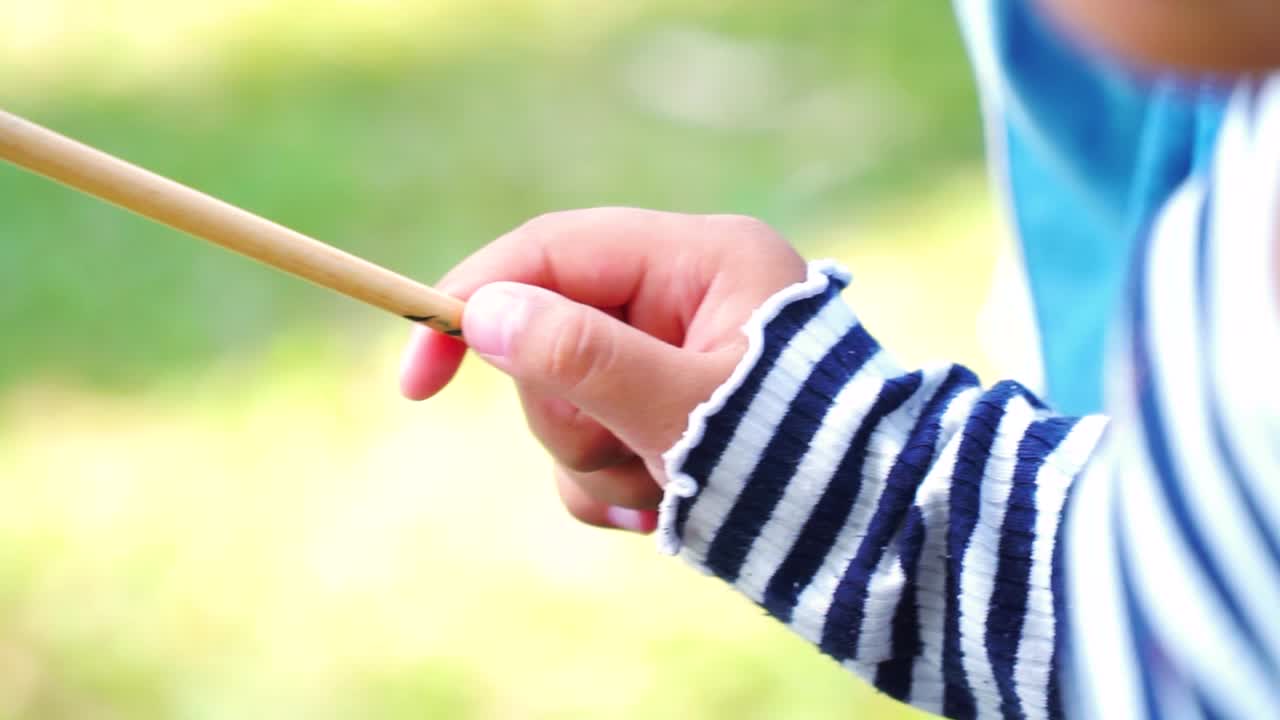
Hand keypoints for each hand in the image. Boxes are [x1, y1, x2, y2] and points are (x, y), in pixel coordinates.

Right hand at [399, 208, 806, 531]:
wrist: (877, 541)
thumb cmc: (801, 462)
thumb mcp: (683, 407)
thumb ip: (585, 357)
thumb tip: (484, 312)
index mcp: (699, 259)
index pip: (553, 251)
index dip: (475, 300)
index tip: (421, 377)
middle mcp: (682, 297)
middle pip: (550, 333)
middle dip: (569, 412)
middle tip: (623, 450)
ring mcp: (671, 356)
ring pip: (566, 400)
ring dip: (598, 460)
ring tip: (666, 489)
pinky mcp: (663, 409)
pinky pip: (592, 443)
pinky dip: (613, 486)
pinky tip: (665, 508)